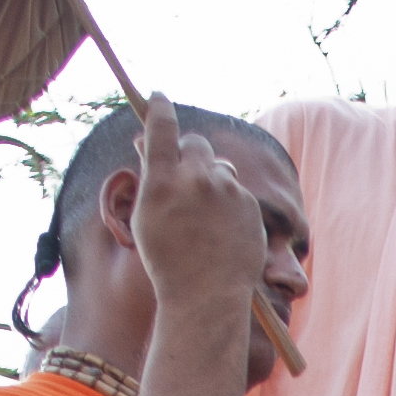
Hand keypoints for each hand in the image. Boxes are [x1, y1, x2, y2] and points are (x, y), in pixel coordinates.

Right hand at [127, 94, 267, 317]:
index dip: (159, 107)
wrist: (206, 297)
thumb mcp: (146, 217)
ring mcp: (225, 191)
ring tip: (205, 216)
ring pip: (220, 168)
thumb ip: (151, 177)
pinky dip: (230, 205)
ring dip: (212, 180)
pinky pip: (237, 194)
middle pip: (195, 143)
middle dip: (190, 152)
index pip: (161, 124)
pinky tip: (224, 232)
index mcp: (161, 179)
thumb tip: (147, 142)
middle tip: (186, 172)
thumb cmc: (168, 261)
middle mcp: (195, 178)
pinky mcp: (249, 206)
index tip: (158, 98)